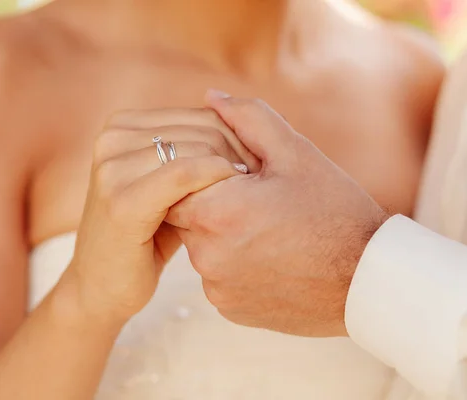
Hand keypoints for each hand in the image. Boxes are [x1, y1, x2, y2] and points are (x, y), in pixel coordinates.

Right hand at [59, 108, 257, 326]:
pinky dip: (215, 181)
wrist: (100, 286)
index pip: (200, 116)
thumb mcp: (166, 185)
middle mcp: (113, 138)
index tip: (260, 169)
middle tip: (260, 186)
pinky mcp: (122, 201)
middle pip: (203, 129)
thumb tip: (239, 125)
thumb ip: (190, 153)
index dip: (240, 140)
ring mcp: (112, 167)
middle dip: (240, 155)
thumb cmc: (144, 236)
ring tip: (249, 197)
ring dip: (232, 171)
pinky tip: (232, 201)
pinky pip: (184, 174)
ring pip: (198, 149)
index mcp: (122, 126)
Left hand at [167, 91, 388, 336]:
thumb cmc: (334, 211)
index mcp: (216, 211)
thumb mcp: (295, 154)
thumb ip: (247, 119)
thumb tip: (211, 97)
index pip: (176, 181)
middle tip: (253, 201)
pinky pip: (216, 276)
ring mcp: (216, 286)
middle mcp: (207, 254)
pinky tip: (268, 256)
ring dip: (221, 234)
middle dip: (211, 202)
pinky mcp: (228, 308)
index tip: (233, 175)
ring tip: (265, 229)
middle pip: (184, 215)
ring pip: (200, 247)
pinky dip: (233, 263)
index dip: (202, 173)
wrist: (366, 280)